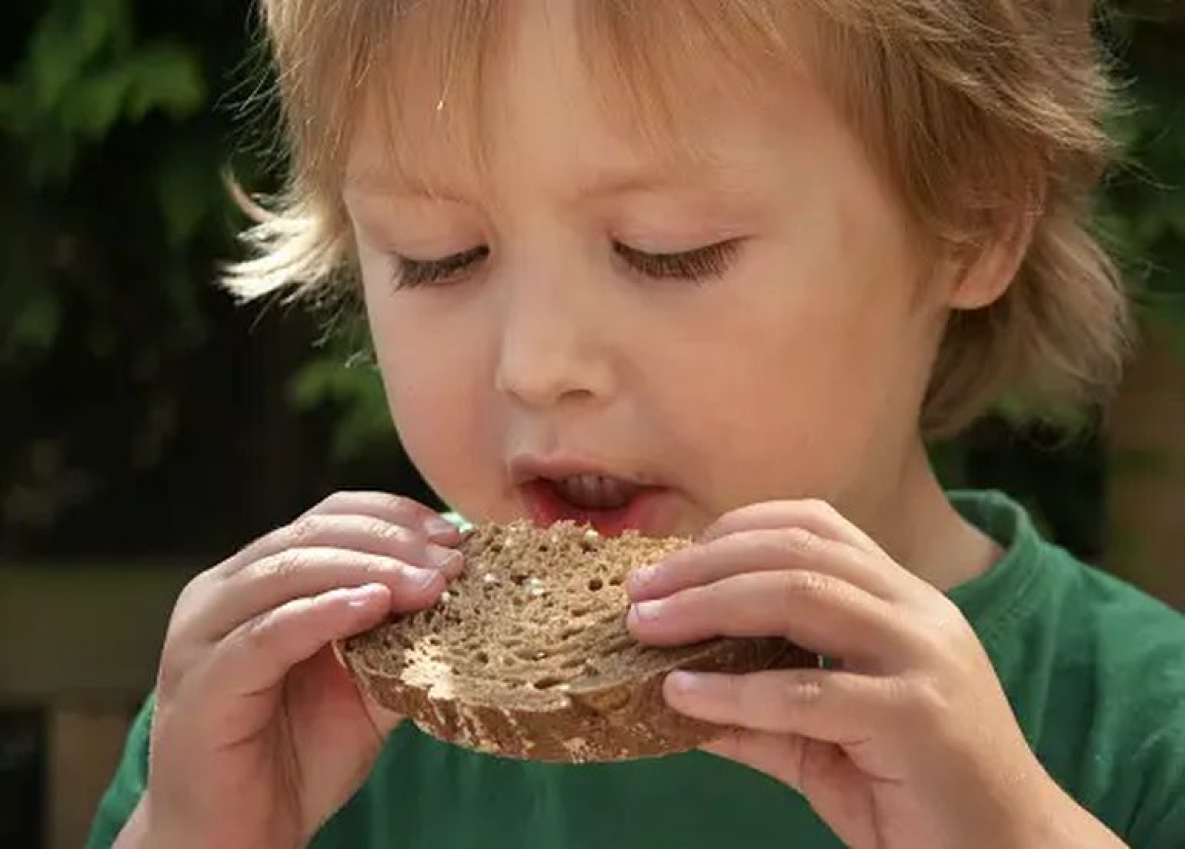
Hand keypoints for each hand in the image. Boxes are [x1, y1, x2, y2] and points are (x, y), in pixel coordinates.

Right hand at [126, 492, 463, 848]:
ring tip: (429, 584)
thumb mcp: (369, 686)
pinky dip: (322, 613)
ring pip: (288, 572)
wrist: (237, 841)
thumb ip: (403, 638)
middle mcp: (223, 594)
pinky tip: (372, 608)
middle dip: (392, 542)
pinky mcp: (200, 685)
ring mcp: (204, 636)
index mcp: (259, 579)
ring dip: (369, 570)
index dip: (393, 517)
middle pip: (311, 534)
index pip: (328, 517)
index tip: (453, 535)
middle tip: (452, 562)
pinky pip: (265, 635)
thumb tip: (466, 594)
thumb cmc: (296, 757)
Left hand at [626, 500, 1124, 848]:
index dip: (736, 529)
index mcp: (901, 602)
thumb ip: (759, 715)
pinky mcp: (917, 717)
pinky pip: (807, 691)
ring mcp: (922, 658)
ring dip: (708, 604)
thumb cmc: (918, 794)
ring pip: (802, 595)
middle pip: (797, 551)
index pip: (815, 526)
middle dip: (704, 564)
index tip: (673, 563)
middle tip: (637, 594)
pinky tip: (681, 695)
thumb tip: (674, 696)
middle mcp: (916, 612)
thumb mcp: (825, 744)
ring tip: (646, 627)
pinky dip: (733, 690)